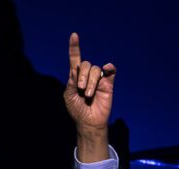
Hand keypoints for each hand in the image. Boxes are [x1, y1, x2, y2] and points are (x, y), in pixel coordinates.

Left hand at [64, 32, 115, 160]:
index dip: (74, 48)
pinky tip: (107, 69)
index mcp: (75, 77)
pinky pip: (110, 71)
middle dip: (82, 76)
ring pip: (96, 70)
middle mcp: (87, 76)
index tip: (74, 35)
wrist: (88, 122)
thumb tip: (77, 68)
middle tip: (81, 89)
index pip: (75, 60)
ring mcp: (98, 79)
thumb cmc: (76, 110)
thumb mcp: (69, 96)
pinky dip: (109, 68)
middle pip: (85, 65)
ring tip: (88, 94)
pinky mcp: (108, 84)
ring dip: (91, 81)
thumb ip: (72, 81)